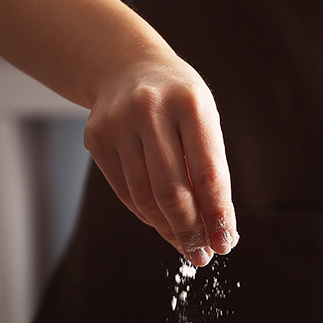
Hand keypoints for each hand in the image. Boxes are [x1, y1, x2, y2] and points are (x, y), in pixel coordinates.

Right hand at [83, 58, 237, 265]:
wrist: (128, 67)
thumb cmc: (180, 102)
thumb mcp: (204, 122)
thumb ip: (211, 171)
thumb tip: (218, 231)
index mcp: (190, 102)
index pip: (208, 173)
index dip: (218, 214)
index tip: (226, 244)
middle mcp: (151, 108)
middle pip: (172, 190)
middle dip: (191, 230)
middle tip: (202, 255)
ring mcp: (118, 123)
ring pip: (144, 197)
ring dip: (168, 229)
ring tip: (185, 245)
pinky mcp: (96, 138)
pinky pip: (125, 191)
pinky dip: (146, 214)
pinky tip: (162, 223)